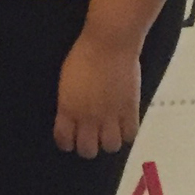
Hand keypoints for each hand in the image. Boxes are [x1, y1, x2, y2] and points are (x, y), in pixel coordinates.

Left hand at [53, 28, 141, 157]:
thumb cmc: (83, 55)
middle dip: (88, 147)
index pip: (63, 139)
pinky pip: (130, 135)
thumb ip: (69, 103)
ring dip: (109, 141)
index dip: (66, 142)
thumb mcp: (66, 82)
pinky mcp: (130, 110)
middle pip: (87, 150)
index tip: (70, 140)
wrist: (109, 45)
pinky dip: (127, 133)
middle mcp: (88, 118)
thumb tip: (72, 116)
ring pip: (110, 147)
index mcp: (68, 109)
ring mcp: (110, 116)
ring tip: (109, 132)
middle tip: (91, 137)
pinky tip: (124, 125)